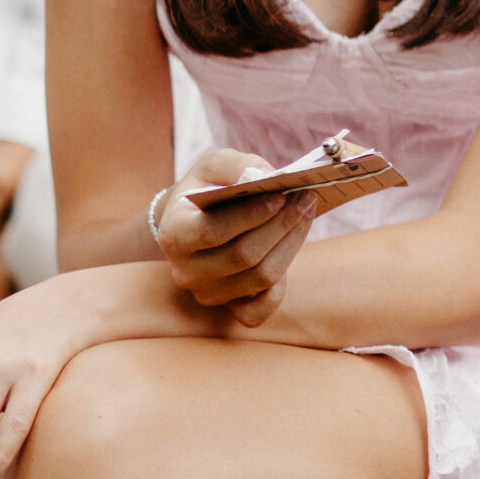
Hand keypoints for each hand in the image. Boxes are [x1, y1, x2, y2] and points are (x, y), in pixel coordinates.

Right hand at [153, 150, 318, 326]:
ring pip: (260, 277)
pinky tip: (288, 252)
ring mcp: (206, 293)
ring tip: (305, 213)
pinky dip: (280, 286)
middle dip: (282, 225)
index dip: (250, 215)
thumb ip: (238, 166)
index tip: (281, 195)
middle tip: (306, 198)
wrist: (200, 220)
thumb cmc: (211, 189)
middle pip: (243, 256)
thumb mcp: (217, 166)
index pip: (211, 232)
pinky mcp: (228, 310)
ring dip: (291, 244)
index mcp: (173, 233)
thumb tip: (265, 177)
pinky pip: (259, 311)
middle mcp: (184, 270)